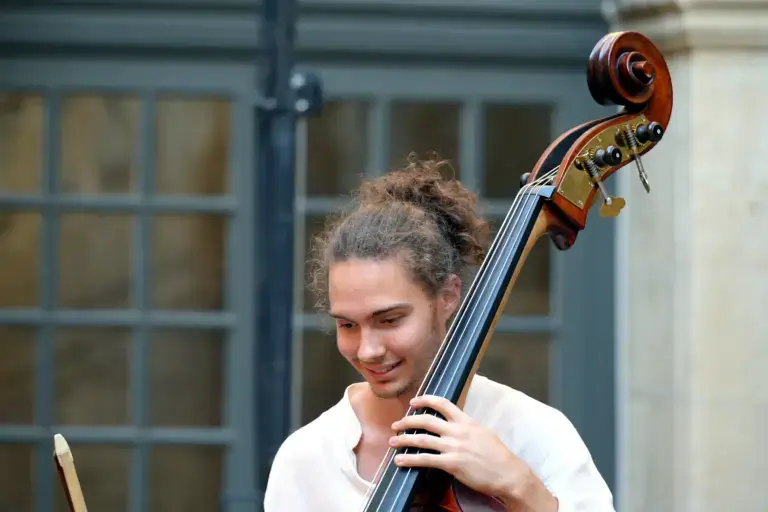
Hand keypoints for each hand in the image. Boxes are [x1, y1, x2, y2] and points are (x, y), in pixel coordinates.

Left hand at [389, 395, 557, 510]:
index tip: (413, 402)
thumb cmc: (498, 455)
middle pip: (426, 420)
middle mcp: (458, 431)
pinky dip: (409, 459)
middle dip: (408, 421)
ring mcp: (454, 447)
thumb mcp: (484, 432)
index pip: (443, 403)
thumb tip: (455, 424)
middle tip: (396, 424)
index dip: (425, 400)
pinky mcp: (451, 463)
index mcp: (466, 421)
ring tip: (392, 441)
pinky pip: (425, 459)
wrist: (508, 473)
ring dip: (404, 440)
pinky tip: (400, 460)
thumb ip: (467, 427)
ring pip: (422, 439)